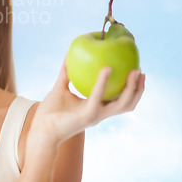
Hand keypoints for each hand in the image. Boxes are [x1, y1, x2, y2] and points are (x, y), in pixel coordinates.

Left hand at [28, 54, 145, 148]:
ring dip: (130, 88)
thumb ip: (66, 73)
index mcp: (96, 107)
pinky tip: (106, 69)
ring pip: (122, 104)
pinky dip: (104, 83)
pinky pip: (98, 97)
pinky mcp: (87, 115)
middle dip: (138, 90)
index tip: (136, 72)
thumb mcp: (60, 87)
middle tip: (140, 71)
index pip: (120, 100)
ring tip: (133, 72)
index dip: (131, 89)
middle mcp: (100, 113)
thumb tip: (67, 54)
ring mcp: (95, 115)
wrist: (41, 128)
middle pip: (128, 104)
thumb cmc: (50, 111)